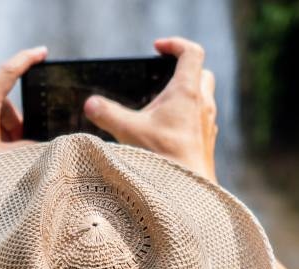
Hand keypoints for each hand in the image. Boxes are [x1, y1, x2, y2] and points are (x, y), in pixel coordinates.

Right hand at [83, 37, 218, 182]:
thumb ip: (107, 114)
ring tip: (162, 109)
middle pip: (200, 73)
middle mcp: (203, 105)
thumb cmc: (164, 160)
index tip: (157, 49)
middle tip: (161, 79)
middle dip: (183, 70)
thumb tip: (90, 104)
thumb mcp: (129, 132)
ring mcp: (208, 124)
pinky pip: (201, 121)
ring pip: (203, 98)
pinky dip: (188, 119)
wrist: (188, 194)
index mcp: (187, 92)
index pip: (191, 52)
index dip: (174, 44)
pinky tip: (168, 134)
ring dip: (186, 97)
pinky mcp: (207, 143)